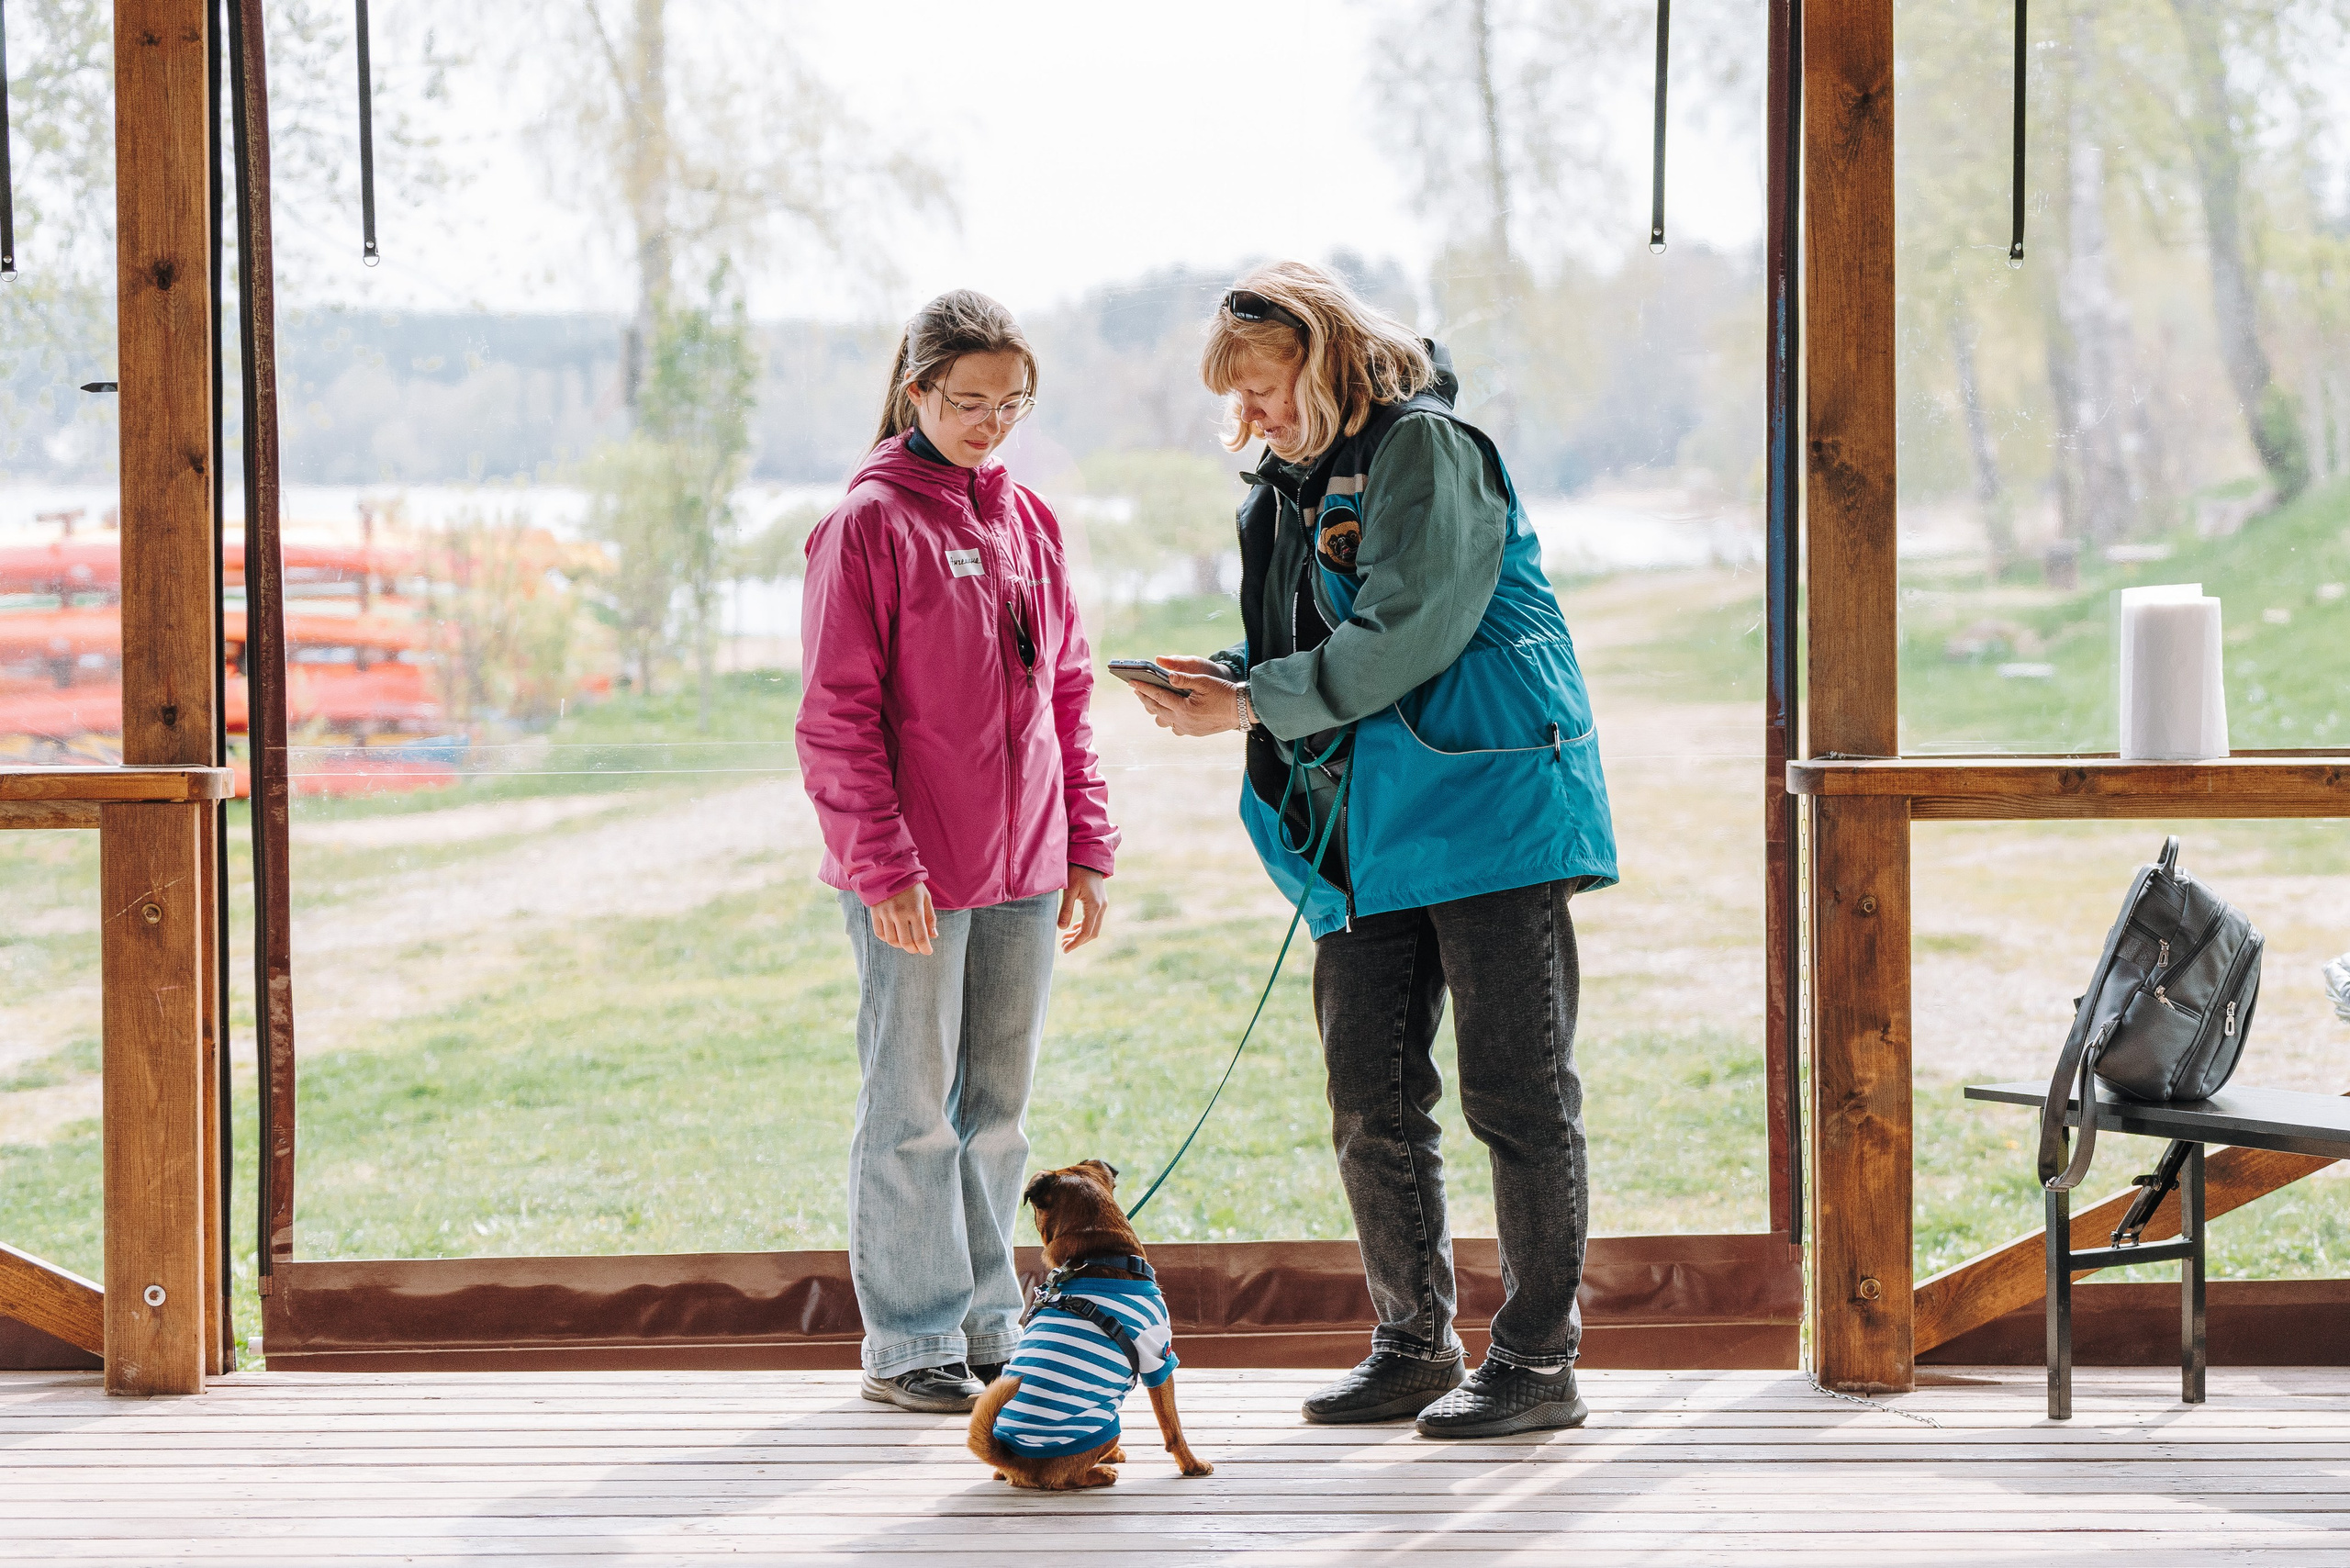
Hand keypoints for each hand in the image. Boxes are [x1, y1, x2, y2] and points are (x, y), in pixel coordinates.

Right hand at [870, 881, 936, 955]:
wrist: (889, 869)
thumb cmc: (911, 884)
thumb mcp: (925, 898)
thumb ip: (930, 917)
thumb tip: (933, 936)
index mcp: (915, 910)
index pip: (920, 938)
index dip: (925, 949)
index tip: (928, 951)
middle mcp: (899, 914)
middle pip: (906, 942)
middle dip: (913, 949)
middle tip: (917, 948)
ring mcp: (886, 914)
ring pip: (892, 940)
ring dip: (900, 945)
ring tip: (905, 942)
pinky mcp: (875, 912)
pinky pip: (879, 933)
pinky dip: (887, 939)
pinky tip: (893, 936)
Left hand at [1059, 866, 1108, 951]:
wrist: (1089, 857)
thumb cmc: (1077, 871)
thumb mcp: (1069, 890)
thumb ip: (1066, 909)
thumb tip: (1061, 928)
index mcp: (1094, 906)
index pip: (1086, 932)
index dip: (1075, 943)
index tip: (1064, 949)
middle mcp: (1101, 907)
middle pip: (1092, 933)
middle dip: (1077, 941)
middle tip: (1063, 945)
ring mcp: (1102, 905)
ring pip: (1094, 928)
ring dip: (1080, 935)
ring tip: (1065, 938)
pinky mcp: (1100, 902)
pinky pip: (1094, 920)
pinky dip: (1084, 927)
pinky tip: (1074, 928)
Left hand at [1129, 655, 1248, 736]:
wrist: (1242, 710)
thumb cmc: (1224, 692)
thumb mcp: (1204, 681)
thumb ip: (1184, 678)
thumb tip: (1167, 675)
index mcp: (1184, 708)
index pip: (1158, 696)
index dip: (1144, 688)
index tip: (1132, 682)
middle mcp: (1183, 721)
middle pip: (1157, 709)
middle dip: (1145, 698)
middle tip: (1136, 689)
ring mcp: (1188, 729)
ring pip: (1164, 721)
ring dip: (1156, 710)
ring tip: (1151, 700)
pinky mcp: (1195, 732)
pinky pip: (1176, 728)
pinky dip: (1170, 719)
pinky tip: (1169, 712)